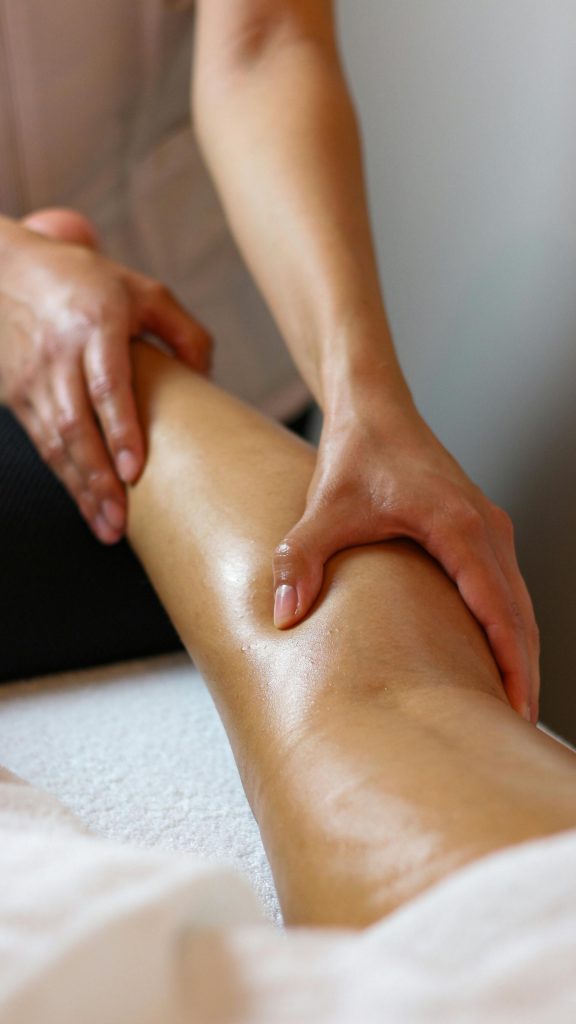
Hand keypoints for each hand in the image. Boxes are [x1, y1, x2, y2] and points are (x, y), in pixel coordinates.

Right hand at [0, 209, 211, 542]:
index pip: (107, 384)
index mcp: (95, 323)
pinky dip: (66, 479)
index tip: (135, 471)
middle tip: (121, 521)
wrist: (6, 269)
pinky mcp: (19, 396)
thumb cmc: (87, 282)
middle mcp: (60, 354)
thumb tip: (207, 379)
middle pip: (75, 425)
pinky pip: (43, 445)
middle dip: (98, 479)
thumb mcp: (143, 290)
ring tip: (108, 529)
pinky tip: (87, 506)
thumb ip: (184, 330)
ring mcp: (35, 378)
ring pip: (55, 444)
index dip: (120, 430)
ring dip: (81, 490)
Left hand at [272, 394, 539, 722]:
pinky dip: (510, 626)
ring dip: (519, 651)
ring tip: (511, 706)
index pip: (497, 605)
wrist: (375, 411)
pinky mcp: (482, 531)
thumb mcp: (323, 509)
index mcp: (458, 526)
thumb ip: (300, 559)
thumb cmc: (356, 456)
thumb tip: (285, 615)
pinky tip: (496, 658)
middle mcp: (486, 528)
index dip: (508, 659)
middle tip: (516, 729)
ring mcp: (489, 529)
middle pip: (519, 613)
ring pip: (519, 603)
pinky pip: (507, 588)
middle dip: (522, 671)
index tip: (515, 707)